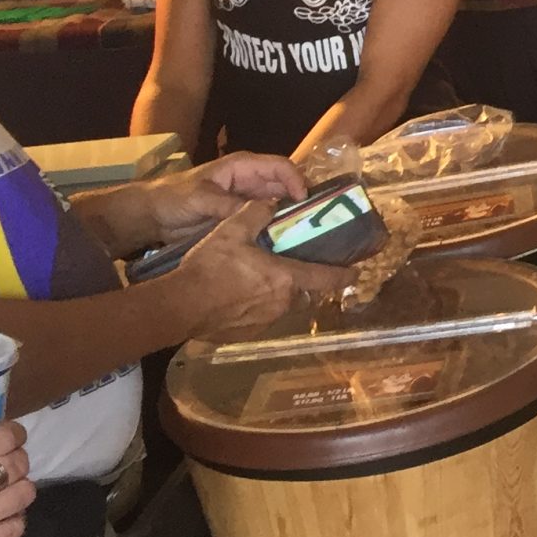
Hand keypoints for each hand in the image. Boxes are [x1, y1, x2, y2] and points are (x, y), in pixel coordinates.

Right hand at [0, 422, 33, 536]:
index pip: (1, 438)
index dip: (12, 432)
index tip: (11, 433)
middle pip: (17, 465)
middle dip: (17, 457)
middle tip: (7, 458)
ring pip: (24, 494)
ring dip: (19, 484)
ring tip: (5, 484)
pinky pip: (15, 528)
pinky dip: (14, 516)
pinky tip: (0, 513)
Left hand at [140, 153, 307, 237]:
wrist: (151, 216)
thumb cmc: (174, 197)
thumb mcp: (201, 199)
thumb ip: (229, 205)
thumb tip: (259, 216)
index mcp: (243, 167)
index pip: (281, 167)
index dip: (296, 180)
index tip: (304, 202)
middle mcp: (251, 181)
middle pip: (285, 186)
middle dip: (300, 201)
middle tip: (315, 221)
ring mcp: (247, 200)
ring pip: (279, 205)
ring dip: (290, 217)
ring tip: (305, 234)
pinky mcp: (242, 218)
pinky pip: (266, 221)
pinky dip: (276, 229)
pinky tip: (285, 242)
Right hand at [166, 200, 349, 337]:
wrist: (180, 306)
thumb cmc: (211, 267)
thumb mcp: (232, 231)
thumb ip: (256, 214)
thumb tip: (272, 202)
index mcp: (286, 278)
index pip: (326, 278)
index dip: (344, 275)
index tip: (356, 272)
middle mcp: (282, 303)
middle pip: (303, 292)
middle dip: (303, 281)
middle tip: (293, 269)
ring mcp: (265, 321)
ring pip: (283, 305)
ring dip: (279, 294)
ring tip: (263, 282)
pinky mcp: (247, 334)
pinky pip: (262, 318)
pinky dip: (258, 307)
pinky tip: (241, 298)